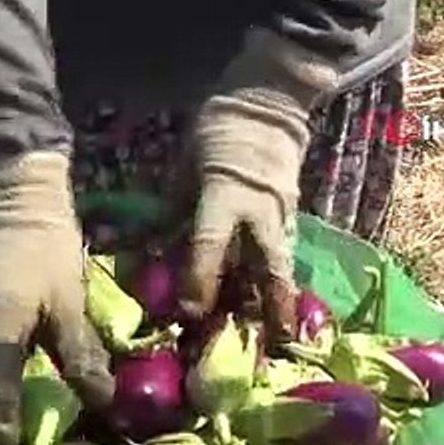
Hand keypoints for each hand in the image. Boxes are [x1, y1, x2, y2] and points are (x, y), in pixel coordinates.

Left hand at [172, 28, 338, 342]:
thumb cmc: (218, 131)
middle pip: (267, 265)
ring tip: (279, 335)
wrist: (269, 103)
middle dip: (272, 305)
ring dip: (278, 300)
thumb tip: (153, 249)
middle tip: (275, 341)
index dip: (199, 277)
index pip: (210, 241)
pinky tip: (272, 304)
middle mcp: (260, 210)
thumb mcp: (185, 165)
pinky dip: (277, 279)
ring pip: (280, 264)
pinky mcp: (291, 215)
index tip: (189, 310)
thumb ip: (173, 208)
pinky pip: (282, 253)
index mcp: (226, 193)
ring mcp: (281, 214)